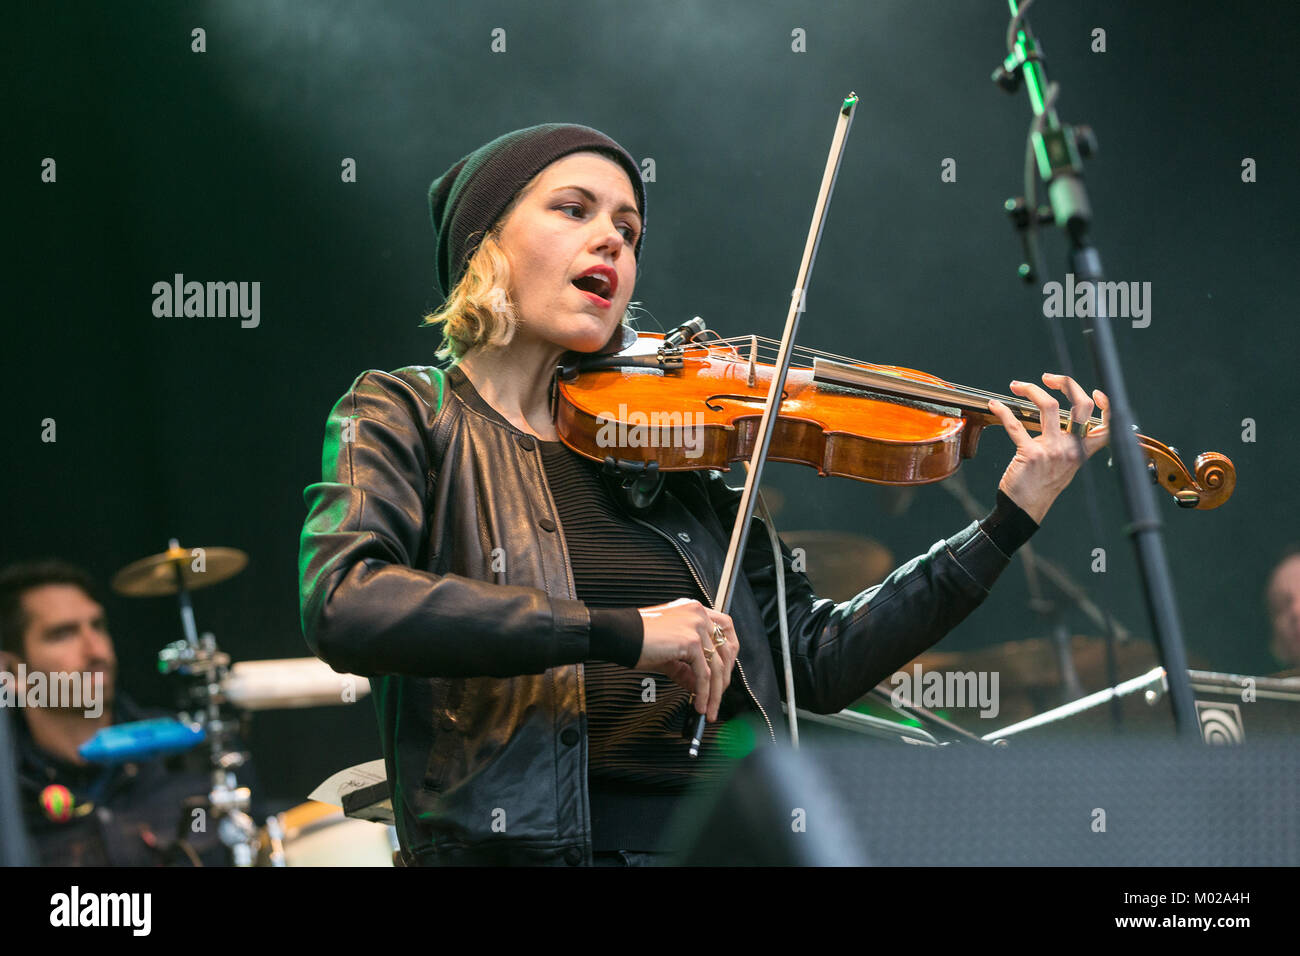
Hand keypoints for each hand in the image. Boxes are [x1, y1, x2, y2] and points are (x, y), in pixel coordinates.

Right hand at [635, 598, 737, 721]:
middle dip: (725, 678)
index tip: (726, 672)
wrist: (619, 635)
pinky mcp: (691, 641)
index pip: (725, 629)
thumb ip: (686, 667)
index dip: (729, 653)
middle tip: (718, 697)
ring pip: (717, 665)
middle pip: (726, 649)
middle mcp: (698, 614)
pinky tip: (698, 703)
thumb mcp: (668, 654)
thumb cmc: (637, 640)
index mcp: (694, 610)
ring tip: (708, 708)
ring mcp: (696, 626)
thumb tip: (698, 686)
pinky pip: (704, 674)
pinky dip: (703, 693)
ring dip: (715, 692)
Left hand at [987, 373, 1111, 522]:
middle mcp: (1071, 449)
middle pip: (1079, 405)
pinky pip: (1015, 424)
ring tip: (1017, 385)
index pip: (1107, 425)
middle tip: (1047, 378)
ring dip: (1031, 389)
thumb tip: (1057, 420)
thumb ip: (1067, 444)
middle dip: (1065, 382)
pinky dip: (1003, 410)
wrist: (1025, 510)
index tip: (1094, 392)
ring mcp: (1052, 451)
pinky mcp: (1030, 454)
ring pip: (1049, 406)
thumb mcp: (1064, 465)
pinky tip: (995, 405)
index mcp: (1082, 451)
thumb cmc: (1041, 486)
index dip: (1106, 405)